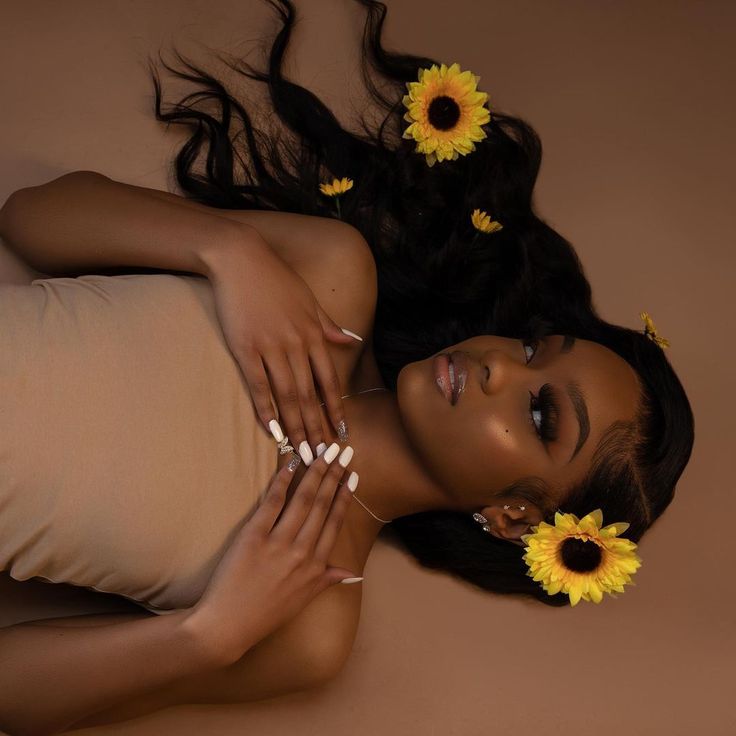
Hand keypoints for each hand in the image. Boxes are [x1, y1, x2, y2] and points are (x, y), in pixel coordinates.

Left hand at [183, 445, 359, 663]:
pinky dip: (282, 482)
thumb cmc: (266, 614)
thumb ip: (327, 580)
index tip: (353, 476)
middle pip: (321, 506)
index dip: (344, 496)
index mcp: (315, 566)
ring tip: (322, 453)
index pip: (334, 523)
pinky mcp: (253, 537)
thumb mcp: (303, 599)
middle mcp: (301, 552)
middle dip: (333, 476)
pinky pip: (271, 504)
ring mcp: (278, 544)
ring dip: (314, 473)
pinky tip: (290, 465)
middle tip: (341, 453)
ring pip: (302, 501)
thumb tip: (352, 573)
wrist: (228, 625)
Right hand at [206, 233, 359, 456]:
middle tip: (322, 455)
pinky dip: (266, 408)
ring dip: (295, 426)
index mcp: (314, 335)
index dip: (336, 409)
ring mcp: (271, 347)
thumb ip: (330, 326)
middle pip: (310, 395)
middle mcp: (297, 345)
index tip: (341, 433)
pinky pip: (259, 384)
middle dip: (317, 428)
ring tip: (301, 451)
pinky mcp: (246, 348)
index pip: (330, 381)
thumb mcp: (310, 300)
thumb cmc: (277, 279)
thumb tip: (353, 340)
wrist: (242, 259)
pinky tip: (271, 428)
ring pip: (288, 395)